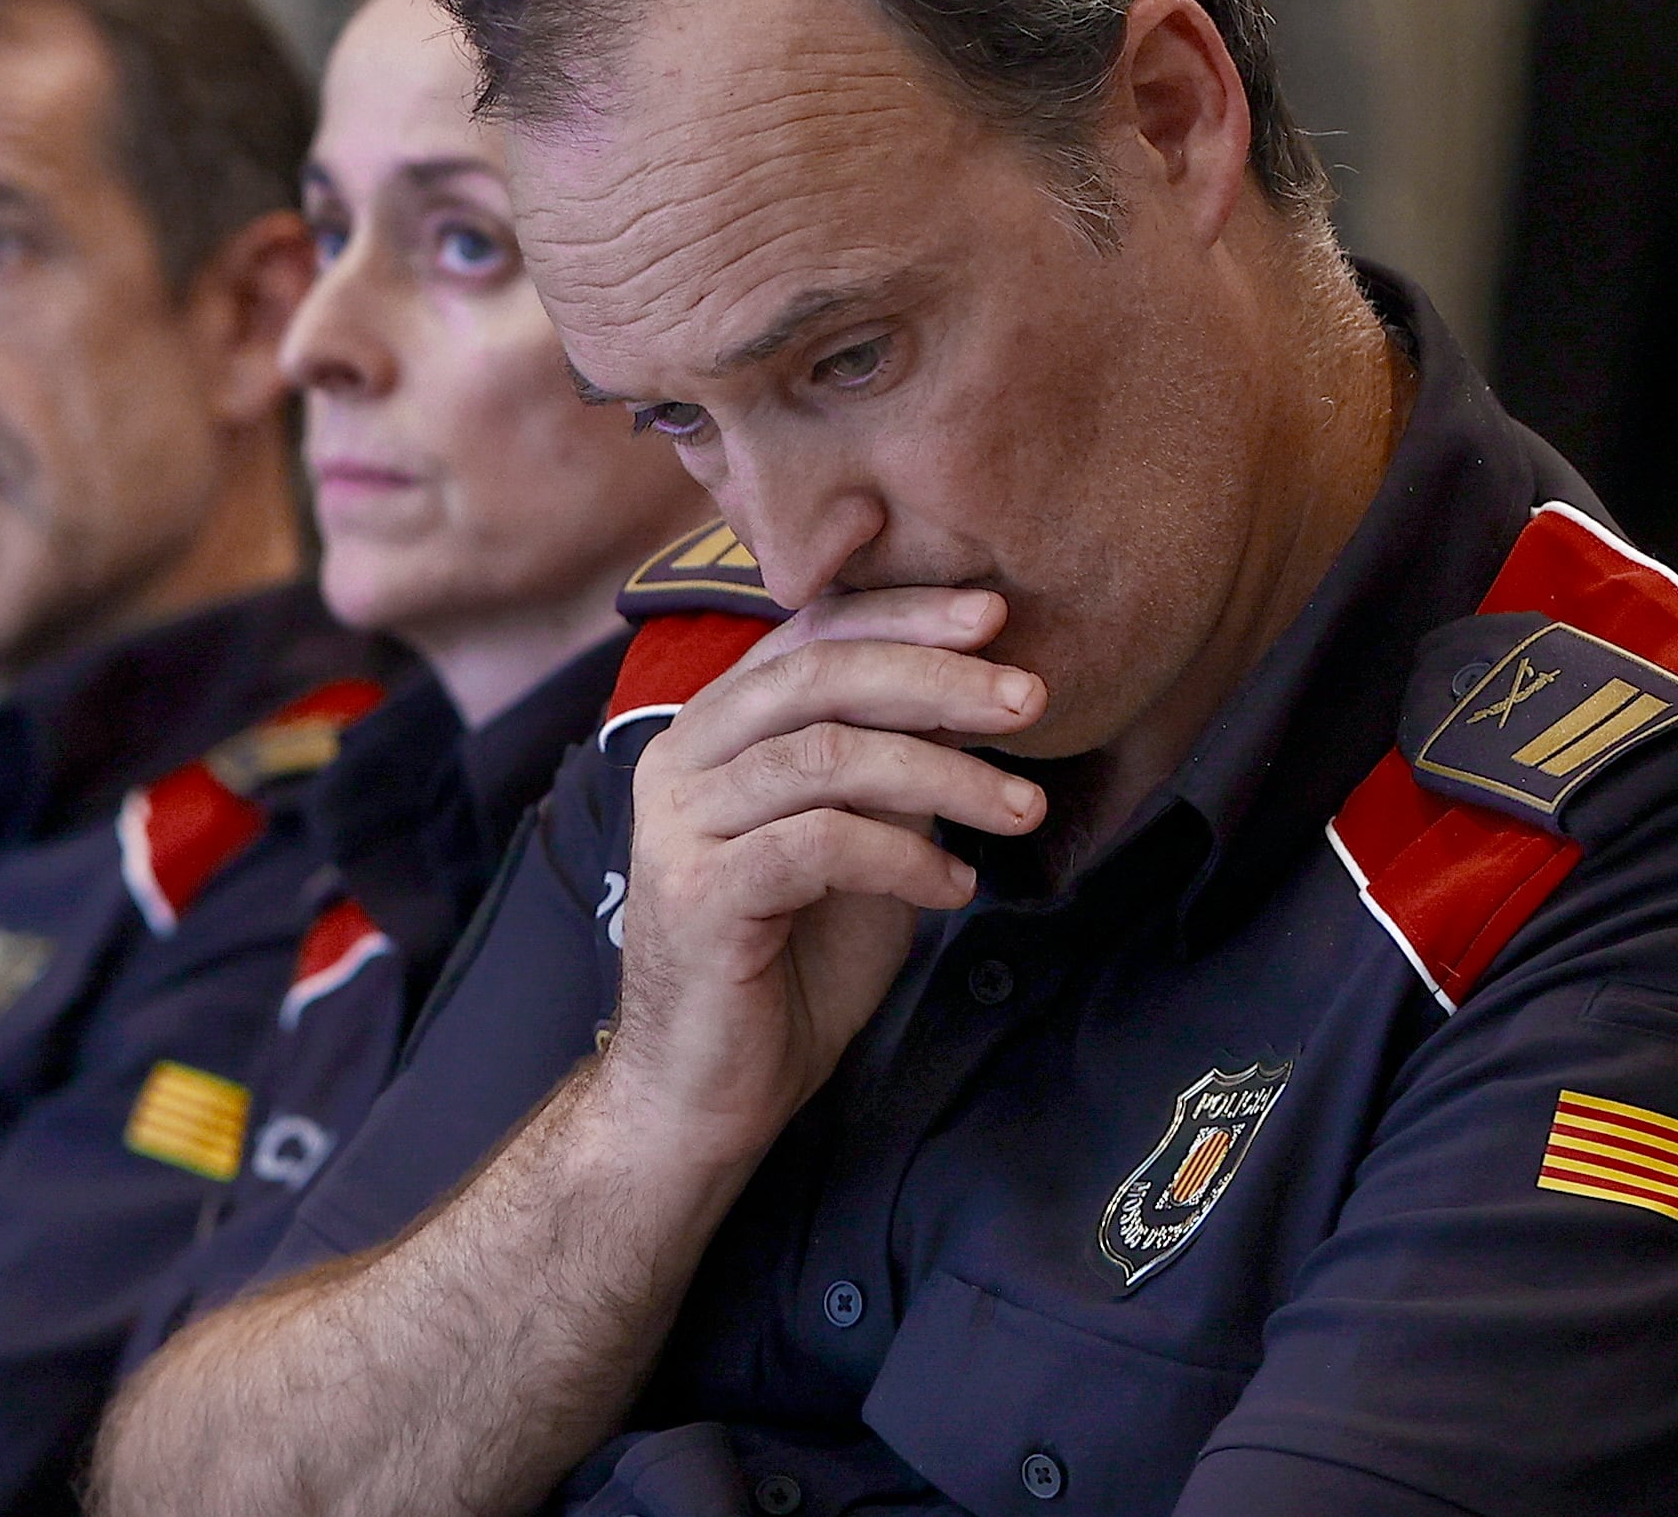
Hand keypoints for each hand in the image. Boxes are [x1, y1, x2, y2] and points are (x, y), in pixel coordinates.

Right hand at [599, 586, 1047, 1163]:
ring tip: (1023, 808)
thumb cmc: (788, 967)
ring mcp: (679, 825)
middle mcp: (680, 759)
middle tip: (1030, 700)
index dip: (903, 616)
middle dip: (936, 678)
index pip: (807, 635)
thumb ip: (891, 773)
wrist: (711, 1093)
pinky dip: (903, 857)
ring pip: (824, 754)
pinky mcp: (697, 893)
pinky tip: (954, 886)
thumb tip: (972, 698)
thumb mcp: (858, 847)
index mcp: (713, 730)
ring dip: (943, 774)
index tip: (998, 617)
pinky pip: (818, 843)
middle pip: (816, 675)